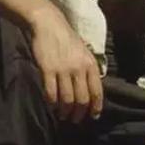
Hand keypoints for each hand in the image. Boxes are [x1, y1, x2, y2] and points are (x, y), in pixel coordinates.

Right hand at [28, 7, 102, 122]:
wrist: (49, 25)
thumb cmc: (68, 39)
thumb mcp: (84, 52)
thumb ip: (88, 70)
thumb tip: (91, 90)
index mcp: (90, 64)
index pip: (97, 91)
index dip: (96, 107)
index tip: (93, 116)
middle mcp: (79, 69)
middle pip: (82, 99)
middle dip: (79, 113)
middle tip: (75, 119)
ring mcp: (63, 70)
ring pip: (67, 99)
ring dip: (65, 111)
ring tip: (63, 115)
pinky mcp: (48, 70)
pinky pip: (51, 93)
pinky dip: (52, 102)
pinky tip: (52, 104)